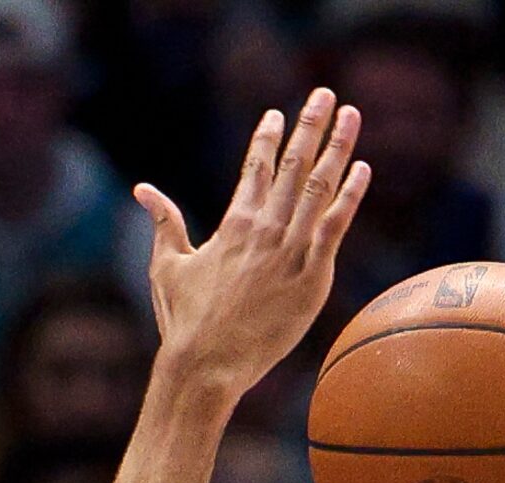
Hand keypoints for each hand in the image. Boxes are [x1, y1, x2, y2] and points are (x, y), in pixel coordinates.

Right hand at [140, 89, 367, 397]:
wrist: (206, 366)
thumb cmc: (184, 322)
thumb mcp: (167, 266)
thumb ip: (163, 222)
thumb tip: (142, 190)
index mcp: (233, 224)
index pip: (255, 168)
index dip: (267, 137)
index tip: (277, 114)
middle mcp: (264, 229)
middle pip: (293, 165)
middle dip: (309, 125)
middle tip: (323, 94)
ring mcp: (291, 251)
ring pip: (320, 186)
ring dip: (337, 147)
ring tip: (350, 115)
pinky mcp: (312, 277)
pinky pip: (336, 226)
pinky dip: (350, 195)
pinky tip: (362, 168)